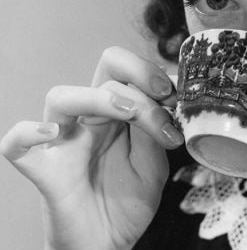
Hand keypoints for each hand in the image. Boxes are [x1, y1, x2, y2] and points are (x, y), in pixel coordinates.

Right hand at [0, 47, 183, 249]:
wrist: (108, 243)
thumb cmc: (128, 202)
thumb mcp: (154, 164)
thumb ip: (154, 133)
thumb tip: (165, 101)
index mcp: (116, 115)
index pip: (124, 71)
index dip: (148, 72)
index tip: (173, 95)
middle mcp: (88, 120)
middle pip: (101, 73)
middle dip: (136, 77)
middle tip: (161, 97)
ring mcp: (63, 143)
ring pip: (60, 97)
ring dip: (99, 97)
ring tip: (129, 114)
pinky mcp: (45, 171)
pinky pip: (16, 144)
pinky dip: (27, 132)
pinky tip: (53, 134)